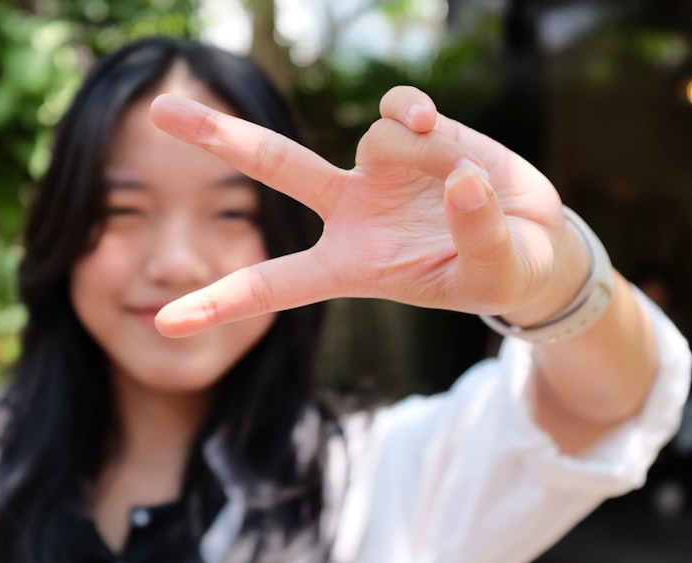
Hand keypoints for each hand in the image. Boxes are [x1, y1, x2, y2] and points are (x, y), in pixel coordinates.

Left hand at [150, 86, 570, 336]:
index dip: (220, 302)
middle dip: (219, 136)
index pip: (274, 285)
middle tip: (159, 110)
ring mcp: (379, 168)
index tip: (162, 324)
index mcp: (350, 265)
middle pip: (273, 166)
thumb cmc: (499, 272)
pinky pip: (399, 111)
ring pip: (374, 136)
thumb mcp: (491, 275)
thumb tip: (457, 176)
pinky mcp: (412, 134)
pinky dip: (416, 114)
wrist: (532, 238)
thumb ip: (476, 234)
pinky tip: (435, 128)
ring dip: (425, 153)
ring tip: (471, 181)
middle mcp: (350, 210)